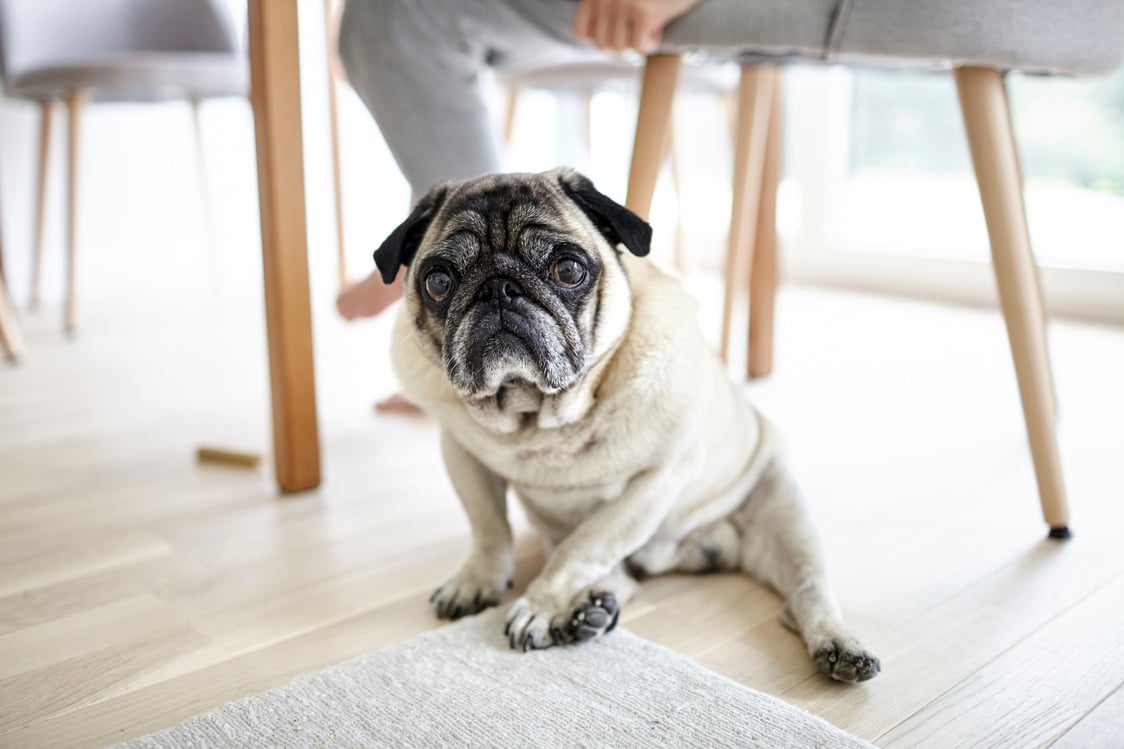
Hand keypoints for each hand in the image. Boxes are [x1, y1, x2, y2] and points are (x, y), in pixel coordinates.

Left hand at [572, 0, 703, 53]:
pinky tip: (661, 26)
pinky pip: (640, 48)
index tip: (621, 32)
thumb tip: (598, 44)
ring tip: (652, 24)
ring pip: (620, 49)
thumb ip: (607, 12)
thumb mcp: (627, 0)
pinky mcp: (644, 13)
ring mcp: (623, 3)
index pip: (582, 33)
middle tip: (641, 30)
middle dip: (624, 43)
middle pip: (603, 45)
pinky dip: (652, 44)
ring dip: (639, 43)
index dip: (601, 38)